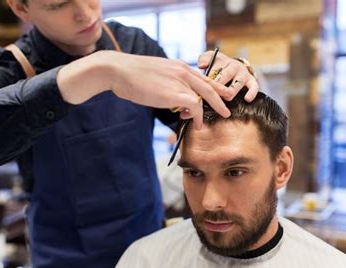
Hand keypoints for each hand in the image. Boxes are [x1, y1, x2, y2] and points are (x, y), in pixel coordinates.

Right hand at [57, 51, 229, 128]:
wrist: (118, 70)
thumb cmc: (130, 75)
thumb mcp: (153, 75)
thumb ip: (165, 83)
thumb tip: (168, 96)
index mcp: (177, 66)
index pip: (201, 76)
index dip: (213, 86)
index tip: (220, 93)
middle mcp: (182, 71)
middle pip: (209, 85)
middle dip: (221, 98)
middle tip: (227, 109)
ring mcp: (180, 81)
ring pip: (203, 97)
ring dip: (206, 111)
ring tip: (202, 123)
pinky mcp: (175, 93)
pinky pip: (195, 105)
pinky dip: (197, 115)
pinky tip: (195, 123)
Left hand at [197, 50, 258, 103]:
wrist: (234, 65)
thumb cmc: (218, 64)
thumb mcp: (210, 58)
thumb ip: (203, 59)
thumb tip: (201, 65)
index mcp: (224, 62)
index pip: (215, 72)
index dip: (208, 81)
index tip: (202, 88)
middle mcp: (235, 67)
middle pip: (225, 79)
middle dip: (217, 88)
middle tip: (210, 95)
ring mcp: (244, 75)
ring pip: (236, 86)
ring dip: (228, 94)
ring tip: (223, 98)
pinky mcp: (252, 81)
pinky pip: (254, 87)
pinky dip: (251, 93)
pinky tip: (247, 99)